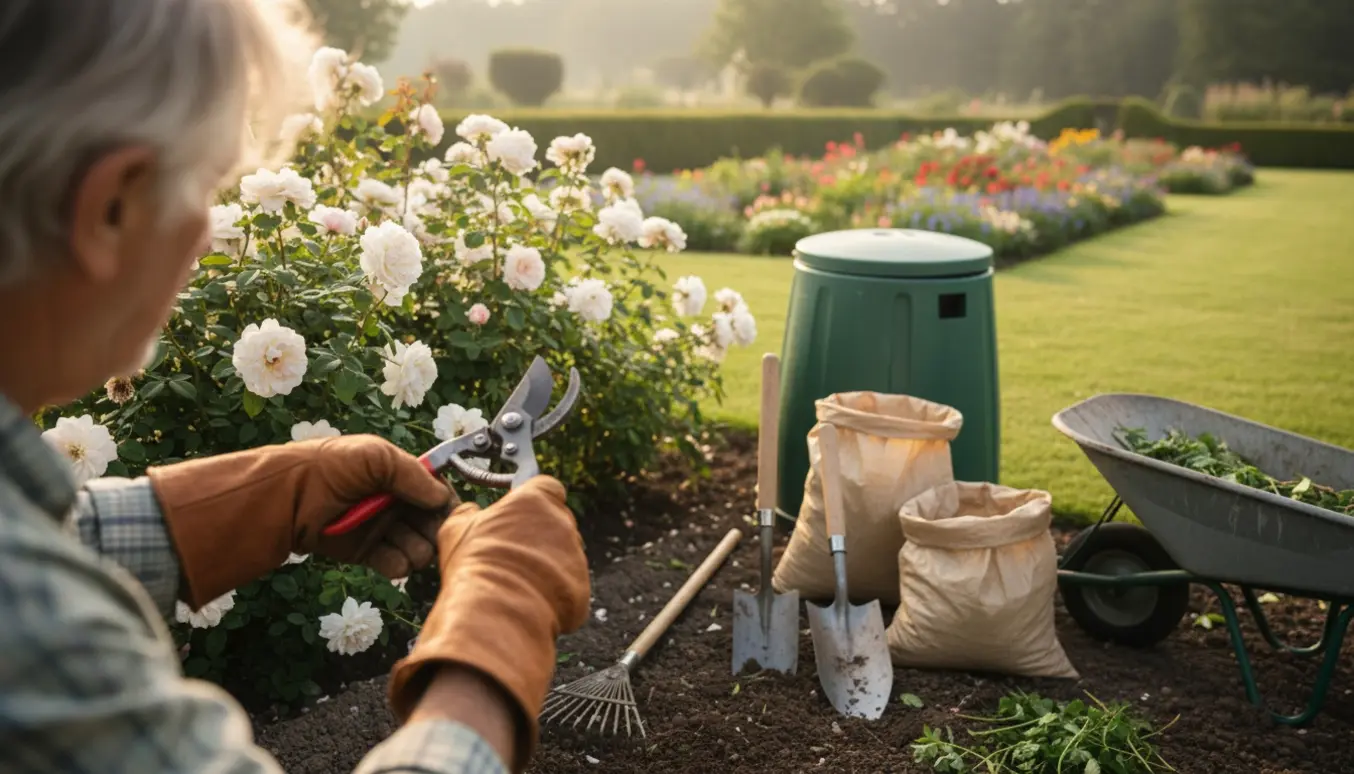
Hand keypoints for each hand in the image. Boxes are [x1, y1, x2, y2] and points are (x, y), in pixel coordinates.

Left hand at [147, 435, 453, 607]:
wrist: (289, 496)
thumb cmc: (333, 467)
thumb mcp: (377, 457)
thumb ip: (414, 474)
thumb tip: (443, 496)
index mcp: (398, 475)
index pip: (435, 492)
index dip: (446, 503)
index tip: (452, 515)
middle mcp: (393, 502)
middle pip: (430, 522)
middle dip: (435, 530)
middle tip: (433, 536)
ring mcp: (380, 528)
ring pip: (417, 546)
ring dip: (419, 549)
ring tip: (410, 548)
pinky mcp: (365, 552)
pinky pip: (394, 564)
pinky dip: (399, 564)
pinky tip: (395, 561)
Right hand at [388, 476, 589, 772]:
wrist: (489, 618)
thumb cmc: (469, 571)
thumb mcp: (456, 535)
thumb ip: (463, 518)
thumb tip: (458, 509)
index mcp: (537, 499)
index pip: (544, 486)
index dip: (528, 504)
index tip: (515, 521)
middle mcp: (564, 524)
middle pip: (554, 525)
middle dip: (535, 542)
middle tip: (507, 561)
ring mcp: (577, 558)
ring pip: (562, 558)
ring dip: (543, 571)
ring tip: (512, 590)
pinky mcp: (583, 591)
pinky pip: (568, 590)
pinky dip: (552, 598)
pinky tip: (528, 609)